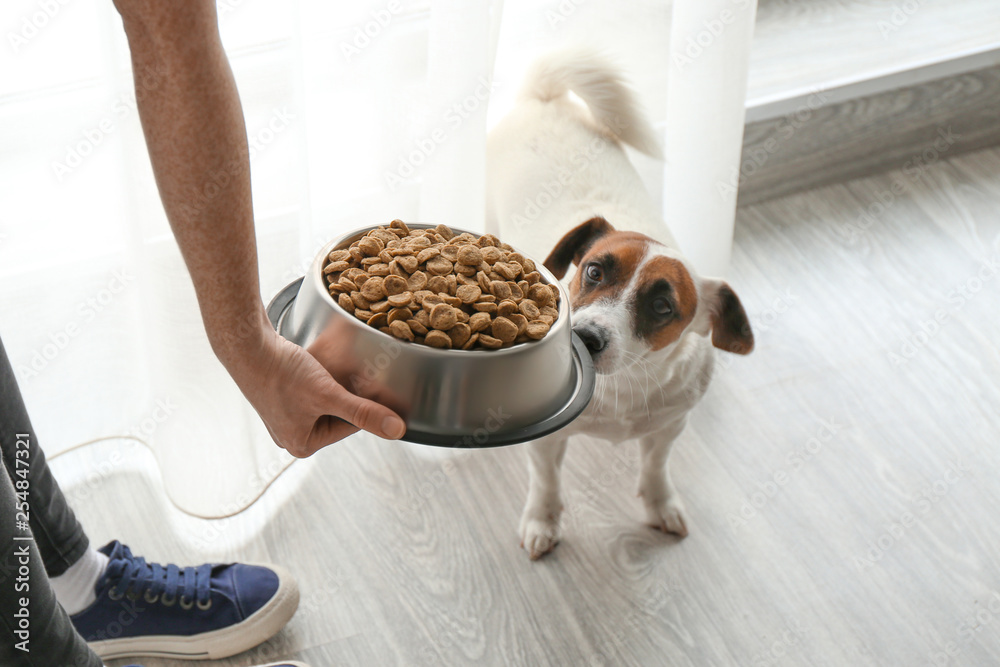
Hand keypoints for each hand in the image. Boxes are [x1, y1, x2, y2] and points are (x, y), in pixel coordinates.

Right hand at [221, 316, 406, 457]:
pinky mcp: (279, 396)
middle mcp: (291, 434)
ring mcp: (283, 416)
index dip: (366, 403)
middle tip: (359, 372)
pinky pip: (310, 389)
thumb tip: (397, 431)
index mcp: (303, 444)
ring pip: (325, 399)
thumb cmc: (283, 374)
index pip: (351, 425)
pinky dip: (320, 376)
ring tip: (340, 366)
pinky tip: (323, 362)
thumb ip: (364, 412)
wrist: (247, 347)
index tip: (379, 386)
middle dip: (349, 392)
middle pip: (338, 413)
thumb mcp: (329, 395)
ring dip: (336, 383)